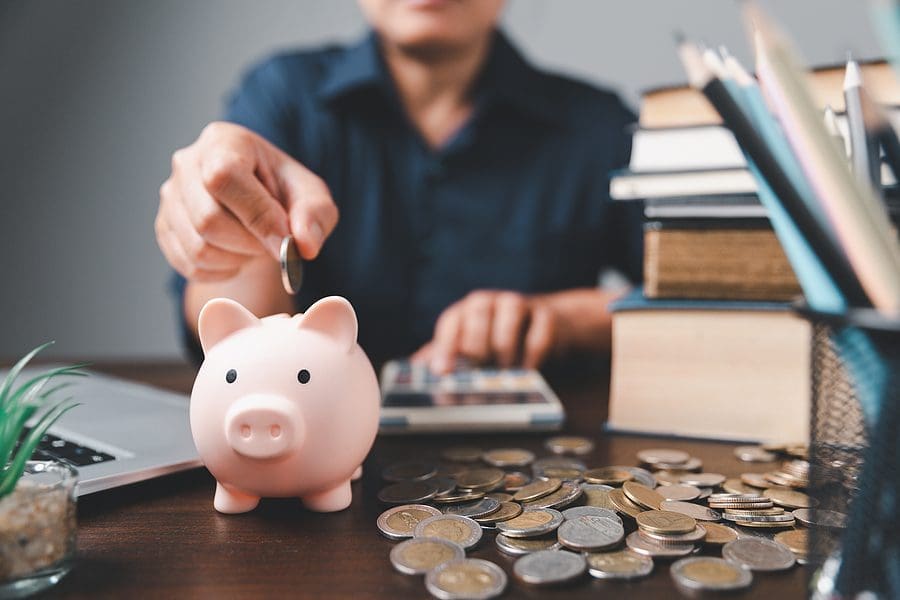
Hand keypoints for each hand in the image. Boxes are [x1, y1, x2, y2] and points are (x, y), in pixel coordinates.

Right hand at [156, 122, 338, 280]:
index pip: (224, 177)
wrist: (258, 210)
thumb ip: (315, 216)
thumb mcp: (311, 197)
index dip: (256, 215)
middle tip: (272, 242)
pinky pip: (189, 265)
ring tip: (255, 246)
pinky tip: (237, 256)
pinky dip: (221, 271)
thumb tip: (304, 245)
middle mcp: (187, 163)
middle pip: (208, 220)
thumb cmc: (285, 196)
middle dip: (250, 243)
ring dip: (237, 259)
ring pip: (198, 248)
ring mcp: (170, 196)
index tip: (284, 238)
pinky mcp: (164, 227)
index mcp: (224, 141)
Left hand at [412, 291, 559, 373]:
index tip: (442, 371)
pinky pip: (538, 333)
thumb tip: (414, 368)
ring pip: (509, 316)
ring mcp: (519, 304)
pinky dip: (532, 356)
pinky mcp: (546, 315)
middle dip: (476, 345)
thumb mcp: (471, 344)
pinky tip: (528, 371)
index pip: (451, 321)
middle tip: (478, 369)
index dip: (445, 346)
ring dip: (505, 348)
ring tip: (505, 372)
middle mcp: (490, 302)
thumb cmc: (499, 338)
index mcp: (466, 310)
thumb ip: (444, 353)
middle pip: (478, 312)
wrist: (547, 324)